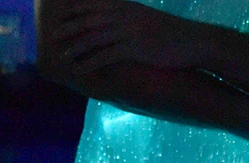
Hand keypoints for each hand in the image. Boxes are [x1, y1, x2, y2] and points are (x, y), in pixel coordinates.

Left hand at [51, 0, 207, 78]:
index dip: (75, 9)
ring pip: (94, 37)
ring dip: (76, 48)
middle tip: (53, 35)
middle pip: (90, 18)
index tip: (61, 15)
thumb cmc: (173, 35)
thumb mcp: (148, 21)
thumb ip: (130, 19)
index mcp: (126, 5)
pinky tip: (80, 70)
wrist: (194, 42)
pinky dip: (91, 63)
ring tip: (63, 57)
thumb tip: (118, 26)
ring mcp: (129, 31)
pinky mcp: (135, 48)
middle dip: (70, 27)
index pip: (94, 4)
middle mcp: (124, 14)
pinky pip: (106, 55)